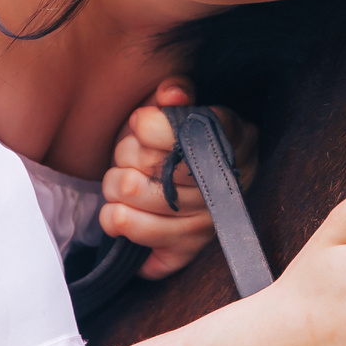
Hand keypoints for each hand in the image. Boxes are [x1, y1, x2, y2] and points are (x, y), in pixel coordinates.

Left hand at [99, 78, 258, 279]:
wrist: (201, 185)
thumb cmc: (184, 142)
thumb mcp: (184, 109)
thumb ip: (175, 92)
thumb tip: (172, 94)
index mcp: (232, 142)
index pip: (181, 135)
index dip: (149, 127)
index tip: (142, 124)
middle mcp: (223, 188)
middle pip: (149, 167)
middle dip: (127, 154)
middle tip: (134, 154)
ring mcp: (205, 225)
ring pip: (128, 194)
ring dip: (114, 184)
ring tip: (127, 179)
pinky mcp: (183, 252)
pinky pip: (129, 230)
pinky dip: (115, 218)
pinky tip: (125, 210)